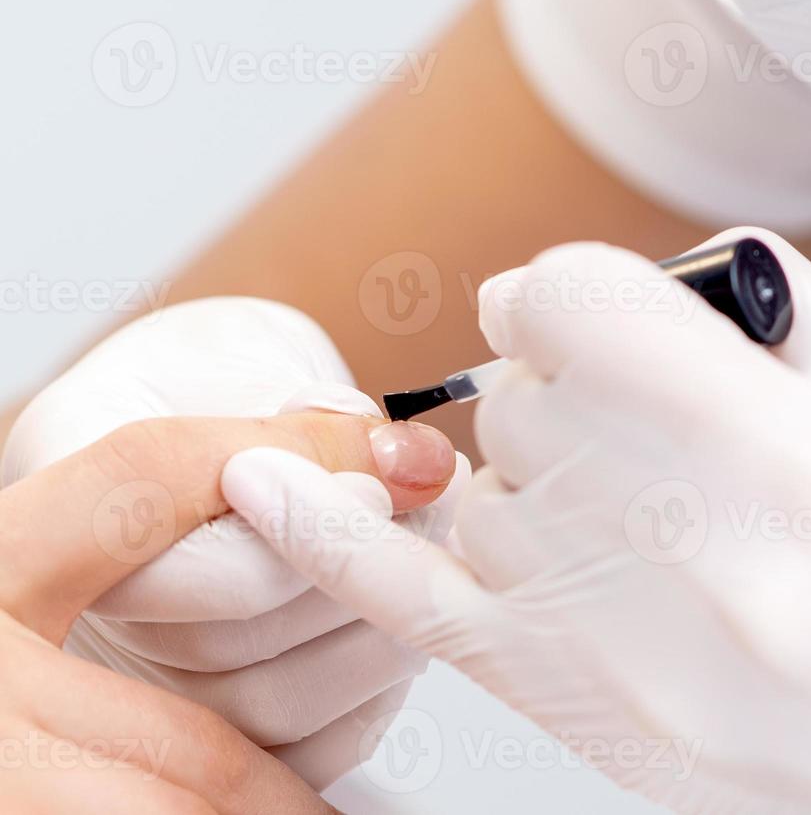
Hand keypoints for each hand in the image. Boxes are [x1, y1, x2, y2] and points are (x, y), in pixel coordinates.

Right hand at [1, 298, 464, 789]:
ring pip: (267, 704)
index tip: (380, 482)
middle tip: (432, 509)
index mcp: (78, 508)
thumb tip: (411, 464)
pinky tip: (410, 623)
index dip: (292, 529)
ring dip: (377, 630)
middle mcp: (97, 612)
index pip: (168, 554)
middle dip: (349, 574)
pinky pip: (306, 747)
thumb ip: (317, 417)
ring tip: (435, 559)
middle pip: (218, 643)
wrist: (211, 402)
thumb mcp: (254, 360)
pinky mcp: (223, 729)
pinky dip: (376, 692)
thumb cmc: (224, 375)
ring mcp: (154, 682)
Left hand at [221, 233, 810, 812]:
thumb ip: (810, 322)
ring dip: (526, 450)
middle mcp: (689, 551)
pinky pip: (414, 612)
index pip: (583, 305)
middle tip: (639, 402)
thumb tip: (705, 265)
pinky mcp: (589, 713)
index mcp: (793, 460)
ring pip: (481, 480)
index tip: (603, 308)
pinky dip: (328, 542)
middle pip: (526, 387)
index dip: (583, 287)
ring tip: (611, 479)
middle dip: (564, 365)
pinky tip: (266, 484)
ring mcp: (627, 644)